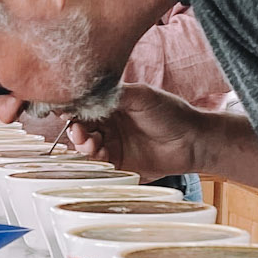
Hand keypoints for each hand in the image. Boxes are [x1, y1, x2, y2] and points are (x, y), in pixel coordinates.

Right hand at [61, 83, 209, 176]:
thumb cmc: (171, 113)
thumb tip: (85, 94)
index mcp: (112, 104)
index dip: (73, 108)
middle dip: (74, 129)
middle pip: (79, 126)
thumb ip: (113, 94)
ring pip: (85, 145)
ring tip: (90, 143)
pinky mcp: (118, 163)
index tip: (66, 109)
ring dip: (82, 145)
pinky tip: (100, 155)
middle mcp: (109, 124)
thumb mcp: (141, 95)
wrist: (192, 141)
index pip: (84, 105)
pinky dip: (94, 159)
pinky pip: (98, 163)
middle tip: (78, 130)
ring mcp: (113, 144)